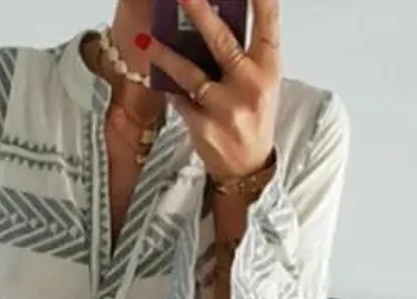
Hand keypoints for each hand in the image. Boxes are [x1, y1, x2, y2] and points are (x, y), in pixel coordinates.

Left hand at [143, 0, 280, 180]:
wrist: (247, 167)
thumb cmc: (253, 114)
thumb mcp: (260, 80)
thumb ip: (243, 51)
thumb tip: (213, 17)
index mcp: (269, 67)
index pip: (268, 23)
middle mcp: (250, 85)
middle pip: (222, 42)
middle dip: (200, 13)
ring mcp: (226, 108)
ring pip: (190, 74)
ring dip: (166, 55)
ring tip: (147, 39)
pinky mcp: (204, 127)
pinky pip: (179, 99)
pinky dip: (169, 87)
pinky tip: (156, 76)